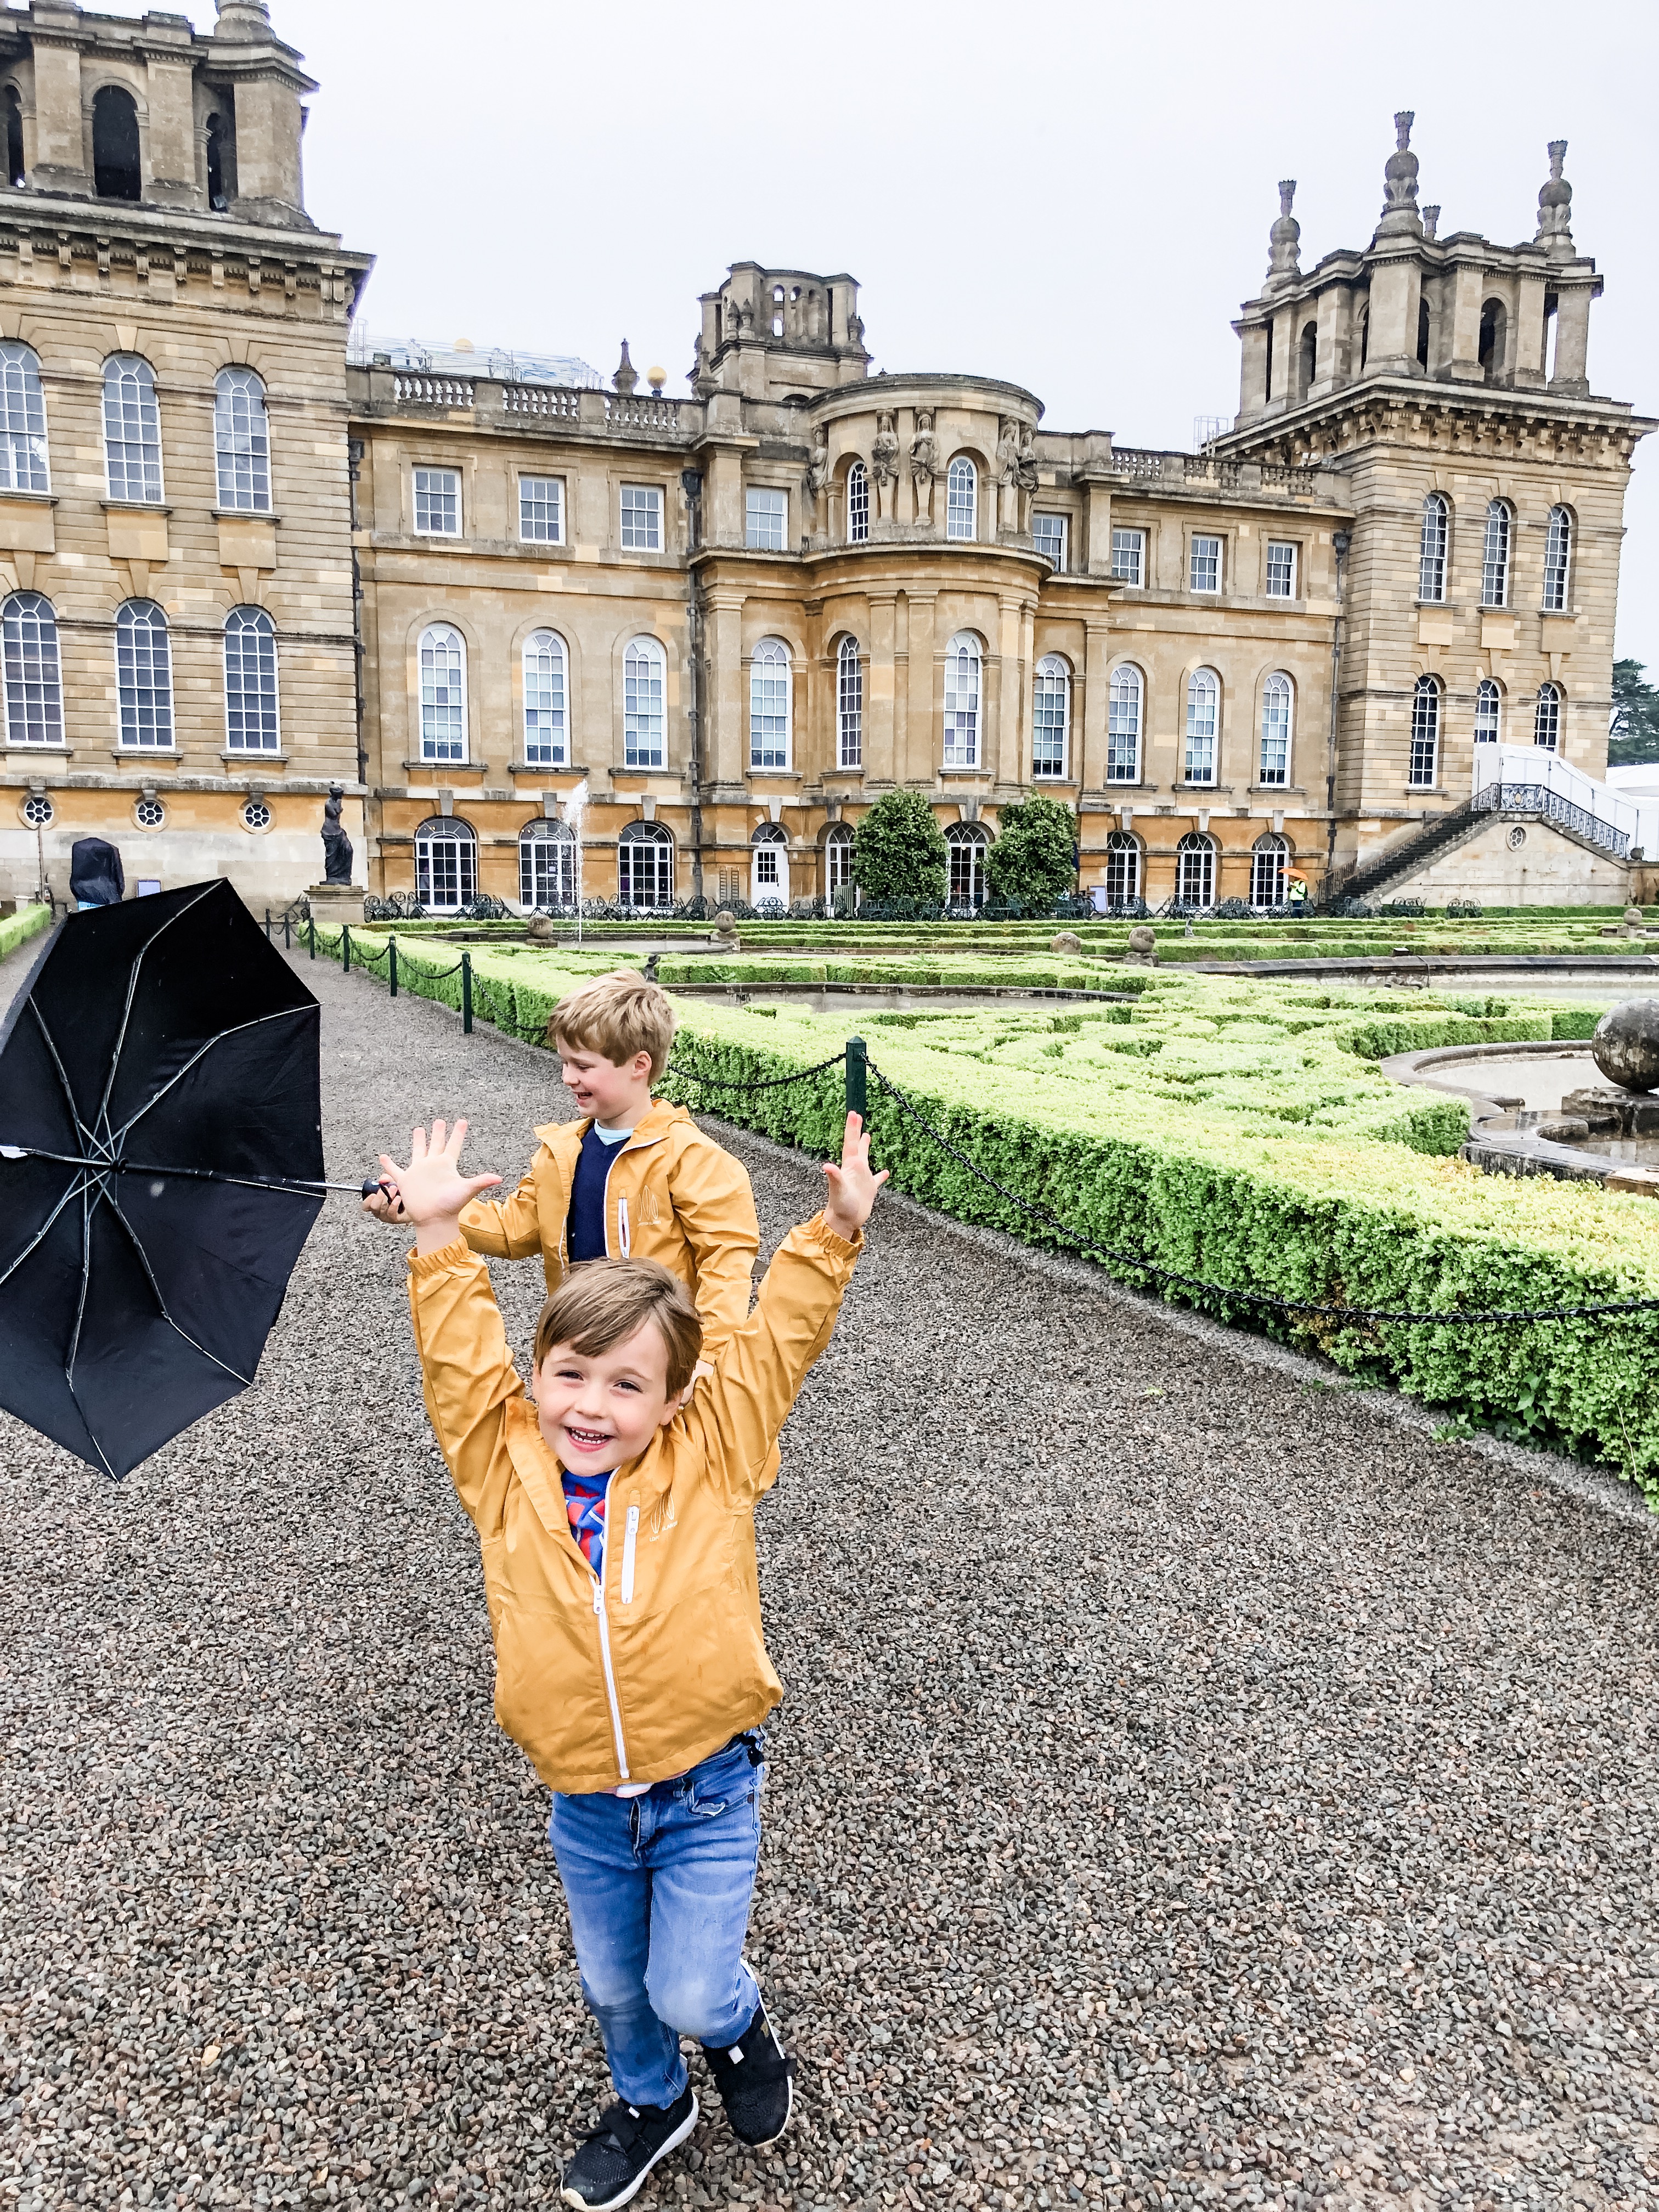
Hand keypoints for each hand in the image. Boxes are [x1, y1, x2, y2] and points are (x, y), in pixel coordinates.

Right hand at [360, 1180, 407, 1224]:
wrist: (417, 1201)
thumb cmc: (402, 1192)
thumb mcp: (393, 1182)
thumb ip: (386, 1178)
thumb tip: (383, 1179)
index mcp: (376, 1203)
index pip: (366, 1205)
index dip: (367, 1200)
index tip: (373, 1193)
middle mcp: (379, 1211)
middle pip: (374, 1206)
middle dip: (380, 1196)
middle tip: (387, 1188)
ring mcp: (387, 1216)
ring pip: (382, 1209)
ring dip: (388, 1197)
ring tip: (395, 1189)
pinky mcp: (396, 1219)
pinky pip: (391, 1213)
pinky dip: (394, 1205)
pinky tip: (398, 1198)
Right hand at [379, 1120, 500, 1255]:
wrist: (434, 1220)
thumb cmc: (450, 1206)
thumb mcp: (466, 1190)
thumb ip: (481, 1181)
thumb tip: (500, 1178)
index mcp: (446, 1165)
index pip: (454, 1144)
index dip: (458, 1133)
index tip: (462, 1121)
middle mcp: (433, 1166)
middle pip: (436, 1144)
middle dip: (438, 1132)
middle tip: (440, 1120)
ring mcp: (418, 1172)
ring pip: (417, 1151)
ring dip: (418, 1141)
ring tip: (418, 1129)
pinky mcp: (405, 1181)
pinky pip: (394, 1170)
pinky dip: (388, 1165)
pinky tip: (382, 1157)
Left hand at [821, 1112, 887, 1241]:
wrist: (844, 1222)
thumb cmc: (841, 1206)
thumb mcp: (838, 1190)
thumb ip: (835, 1177)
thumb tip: (827, 1166)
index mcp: (850, 1166)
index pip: (850, 1143)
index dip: (852, 1128)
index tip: (853, 1113)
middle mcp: (855, 1169)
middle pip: (856, 1145)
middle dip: (856, 1130)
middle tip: (857, 1115)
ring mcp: (861, 1179)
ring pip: (864, 1158)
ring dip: (865, 1147)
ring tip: (867, 1135)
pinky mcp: (868, 1189)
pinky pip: (877, 1179)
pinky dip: (881, 1175)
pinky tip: (886, 1172)